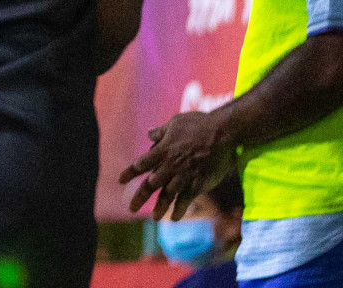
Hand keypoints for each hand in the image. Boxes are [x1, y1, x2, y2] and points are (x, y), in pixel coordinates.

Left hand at [119, 110, 237, 219]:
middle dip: (140, 197)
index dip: (130, 173)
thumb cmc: (198, 124)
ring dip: (160, 207)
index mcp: (163, 151)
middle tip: (131, 208)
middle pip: (151, 184)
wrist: (221, 133)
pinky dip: (179, 209)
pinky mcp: (198, 183)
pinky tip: (174, 218)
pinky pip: (186, 199)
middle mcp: (170, 165)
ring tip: (154, 218)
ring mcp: (184, 176)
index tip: (121, 181)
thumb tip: (149, 134)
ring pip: (168, 195)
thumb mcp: (175, 123)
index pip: (141, 164)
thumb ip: (161, 132)